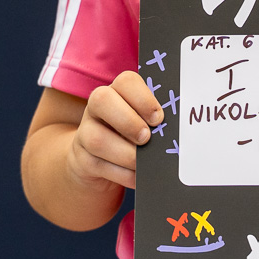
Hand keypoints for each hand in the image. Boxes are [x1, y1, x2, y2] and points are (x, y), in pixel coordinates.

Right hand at [68, 70, 163, 190]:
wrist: (97, 161)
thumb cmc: (130, 137)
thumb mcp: (142, 123)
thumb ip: (155, 122)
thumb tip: (176, 133)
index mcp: (117, 92)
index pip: (126, 82)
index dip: (143, 98)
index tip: (158, 118)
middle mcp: (97, 108)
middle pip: (102, 100)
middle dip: (129, 121)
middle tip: (147, 138)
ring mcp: (85, 133)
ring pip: (97, 139)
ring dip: (126, 154)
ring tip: (143, 163)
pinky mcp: (82, 159)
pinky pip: (99, 166)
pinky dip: (123, 174)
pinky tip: (137, 177)